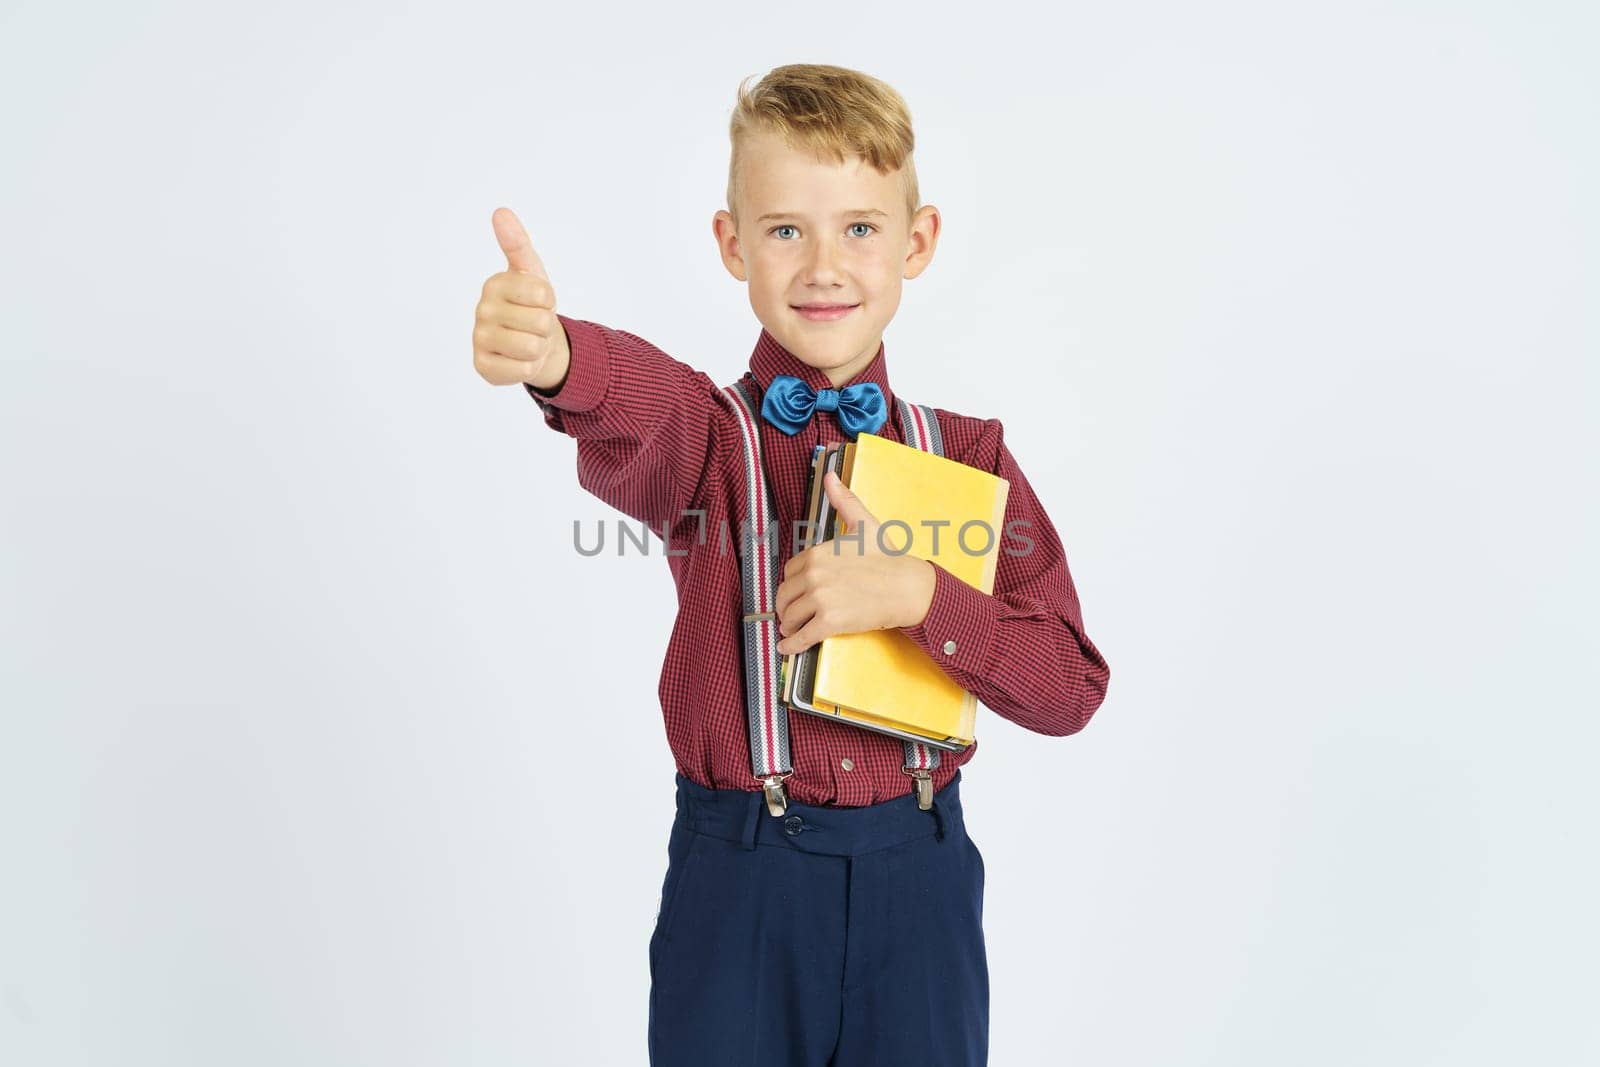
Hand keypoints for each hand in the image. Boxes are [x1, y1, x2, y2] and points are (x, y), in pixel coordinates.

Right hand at [472, 207, 571, 390]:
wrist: (531, 342)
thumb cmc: (531, 305)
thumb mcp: (531, 272)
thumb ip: (517, 243)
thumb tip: (501, 212)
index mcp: (494, 284)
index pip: (543, 293)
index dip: (549, 301)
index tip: (538, 301)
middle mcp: (482, 310)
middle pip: (540, 321)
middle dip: (545, 326)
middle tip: (533, 325)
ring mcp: (479, 339)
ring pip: (532, 347)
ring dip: (539, 347)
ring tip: (528, 341)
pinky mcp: (483, 366)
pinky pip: (523, 370)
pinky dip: (529, 367)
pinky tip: (518, 359)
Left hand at [774, 470, 936, 655]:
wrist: (909, 586)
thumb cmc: (888, 557)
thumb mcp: (864, 523)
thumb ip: (843, 501)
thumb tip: (830, 476)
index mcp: (816, 553)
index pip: (788, 573)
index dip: (790, 584)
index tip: (793, 593)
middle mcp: (814, 575)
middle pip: (784, 596)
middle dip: (785, 607)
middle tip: (789, 614)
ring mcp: (821, 599)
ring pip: (790, 616)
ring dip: (787, 626)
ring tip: (790, 629)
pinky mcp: (830, 622)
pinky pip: (801, 637)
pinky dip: (790, 645)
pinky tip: (786, 648)